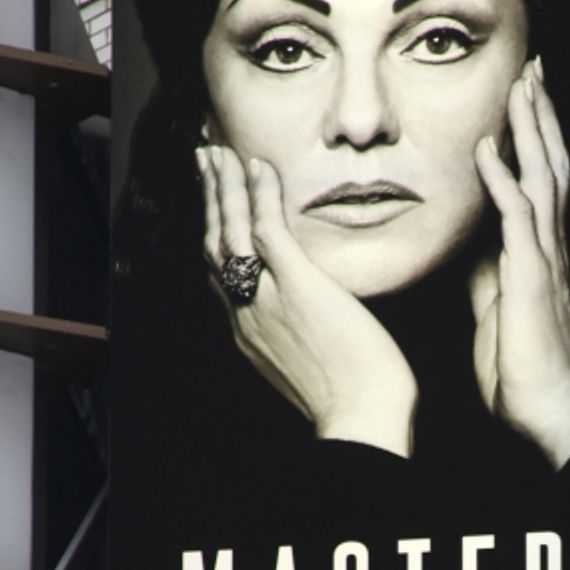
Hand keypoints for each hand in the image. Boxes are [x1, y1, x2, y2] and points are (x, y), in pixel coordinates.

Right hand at [197, 145, 417, 456]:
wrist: (363, 419)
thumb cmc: (358, 400)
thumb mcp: (317, 366)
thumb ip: (305, 338)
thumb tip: (321, 321)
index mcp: (250, 334)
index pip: (224, 274)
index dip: (217, 235)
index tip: (216, 208)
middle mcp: (245, 314)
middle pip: (216, 246)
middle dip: (209, 200)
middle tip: (205, 161)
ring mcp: (266, 299)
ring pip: (231, 231)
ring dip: (223, 185)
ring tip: (217, 151)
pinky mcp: (297, 287)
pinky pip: (267, 230)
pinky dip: (259, 194)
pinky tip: (256, 165)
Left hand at [470, 59, 569, 469]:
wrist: (547, 410)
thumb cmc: (523, 366)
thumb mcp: (497, 309)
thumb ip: (489, 274)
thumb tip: (474, 248)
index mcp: (538, 252)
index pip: (538, 179)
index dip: (532, 137)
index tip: (522, 97)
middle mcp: (549, 246)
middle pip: (549, 164)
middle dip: (539, 114)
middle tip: (532, 67)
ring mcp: (544, 259)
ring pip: (542, 178)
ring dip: (531, 129)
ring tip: (522, 83)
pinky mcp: (531, 279)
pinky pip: (518, 219)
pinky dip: (502, 180)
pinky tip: (487, 148)